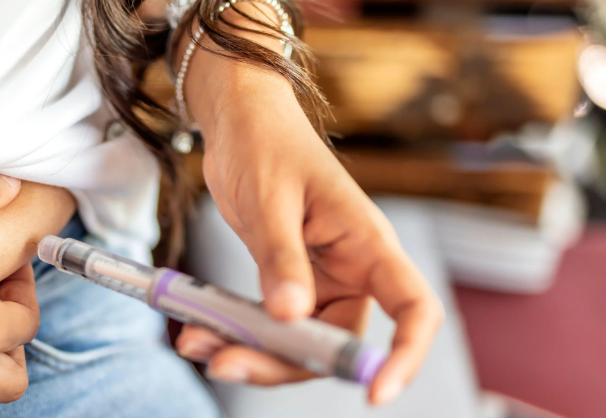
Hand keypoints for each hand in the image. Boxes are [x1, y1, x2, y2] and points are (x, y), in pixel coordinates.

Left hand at [176, 4, 442, 404]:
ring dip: (250, 353)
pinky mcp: (287, 280)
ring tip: (198, 344)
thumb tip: (290, 316)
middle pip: (337, 343)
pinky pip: (269, 325)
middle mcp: (350, 268)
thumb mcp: (271, 200)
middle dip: (284, 363)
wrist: (240, 123)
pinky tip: (199, 331)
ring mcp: (318, 278)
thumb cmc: (266, 143)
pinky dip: (236, 334)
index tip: (374, 394)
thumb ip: (281, 258)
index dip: (404, 356)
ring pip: (297, 342)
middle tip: (226, 362)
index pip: (414, 307)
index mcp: (366, 243)